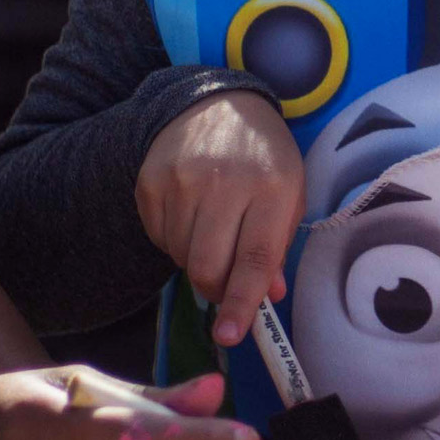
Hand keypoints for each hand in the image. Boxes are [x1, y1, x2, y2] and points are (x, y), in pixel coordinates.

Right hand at [138, 91, 304, 347]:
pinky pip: (160, 238)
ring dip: (197, 261)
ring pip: (182, 257)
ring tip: (213, 229)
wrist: (214, 104)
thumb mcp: (289, 193)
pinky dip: (176, 241)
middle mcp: (224, 184)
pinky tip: (191, 214)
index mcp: (272, 188)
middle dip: (216, 290)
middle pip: (208, 266)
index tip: (230, 335)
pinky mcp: (150, 184)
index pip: (255, 259)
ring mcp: (181, 182)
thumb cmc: (263, 157)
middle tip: (225, 283)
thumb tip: (267, 297)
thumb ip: (278, 247)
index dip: (242, 303)